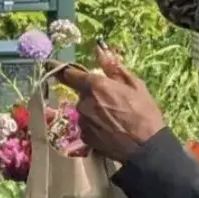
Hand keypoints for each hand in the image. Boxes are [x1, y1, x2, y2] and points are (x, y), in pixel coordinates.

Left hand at [56, 44, 165, 162]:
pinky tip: (110, 129)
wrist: (148, 148)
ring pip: (83, 110)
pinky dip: (94, 125)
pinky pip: (86, 125)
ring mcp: (83, 121)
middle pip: (80, 93)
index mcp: (96, 86)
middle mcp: (84, 102)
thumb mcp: (135, 85)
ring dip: (93, 110)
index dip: (62, 69)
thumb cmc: (145, 114)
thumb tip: (99, 49)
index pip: (69, 74)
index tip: (50, 64)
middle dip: (92, 94)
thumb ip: (113, 67)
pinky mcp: (85, 137)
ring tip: (114, 118)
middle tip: (112, 102)